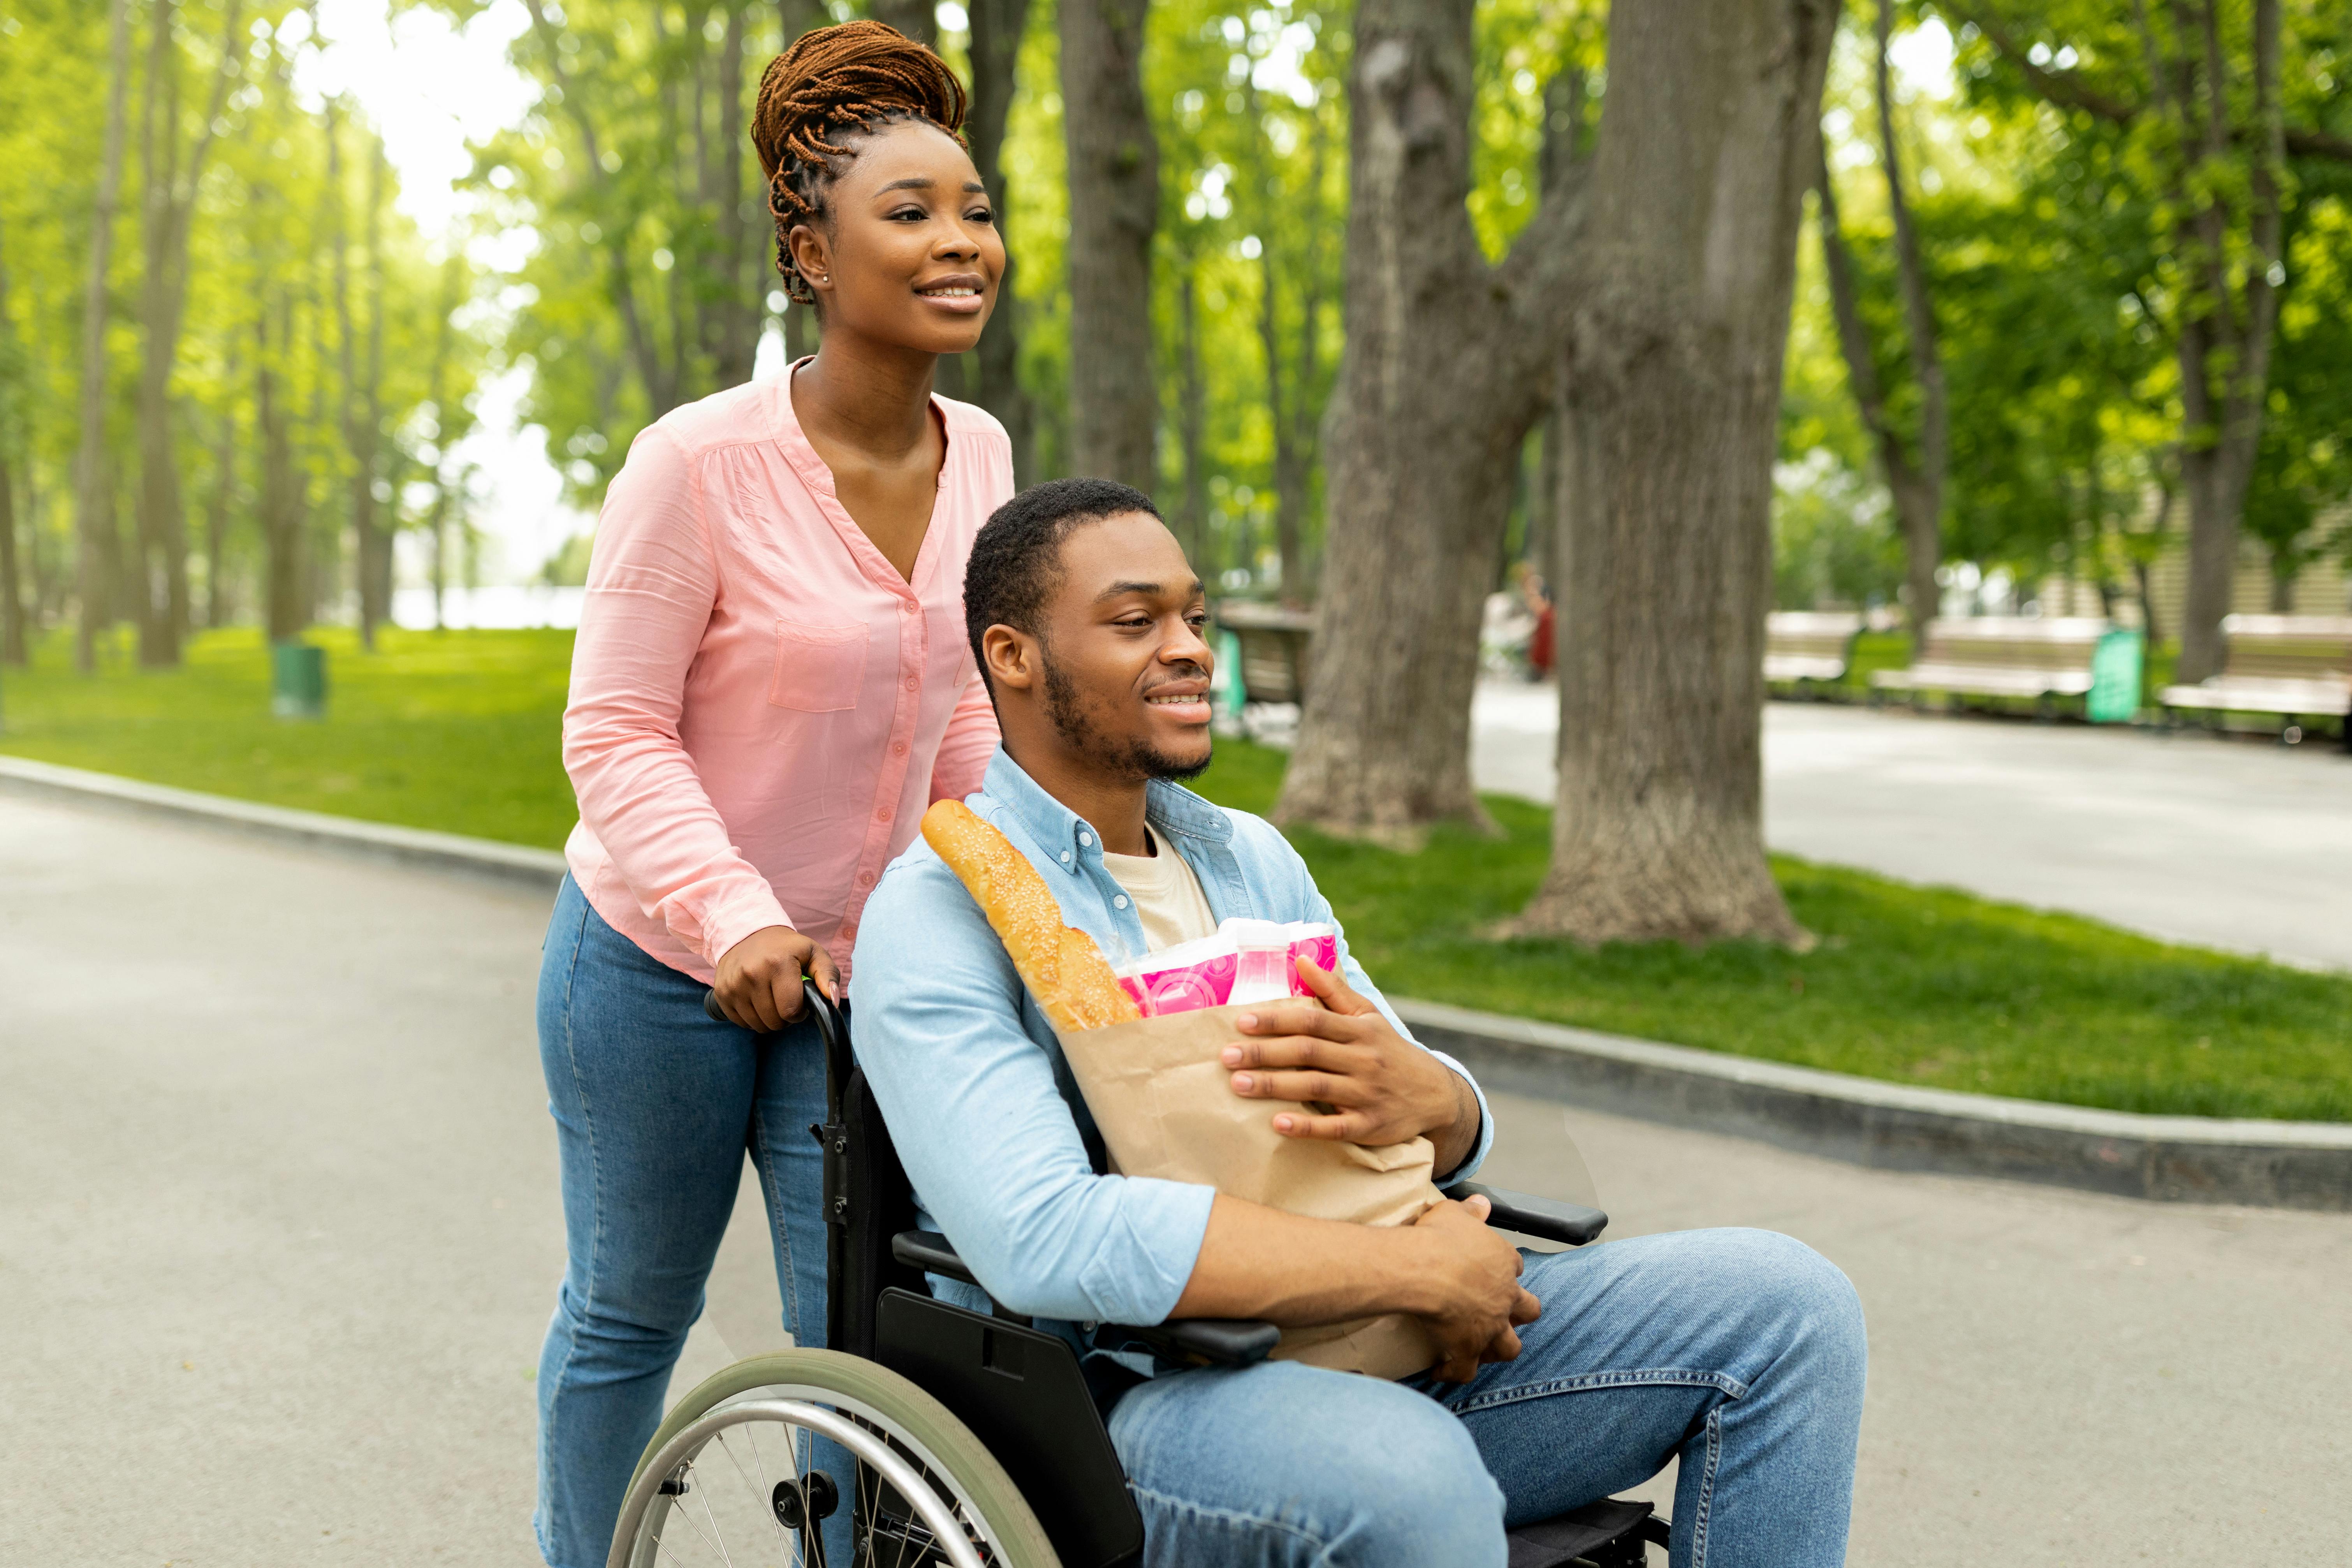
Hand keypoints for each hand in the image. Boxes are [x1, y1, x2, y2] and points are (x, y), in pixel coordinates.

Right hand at [713, 926, 839, 1032]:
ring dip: (768, 1018)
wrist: (746, 933)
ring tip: (771, 997)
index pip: (790, 1010)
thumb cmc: (785, 947)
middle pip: (774, 1022)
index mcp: (777, 963)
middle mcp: (751, 974)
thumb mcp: (813, 952)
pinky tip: (756, 998)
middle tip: (785, 998)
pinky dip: (752, 1017)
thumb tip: (832, 1000)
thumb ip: (828, 975)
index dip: (800, 1012)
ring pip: (758, 1026)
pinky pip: (741, 1023)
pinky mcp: (721, 993)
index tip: (800, 999)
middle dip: (785, 1016)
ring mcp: (733, 985)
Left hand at [1222, 957, 1478, 1158]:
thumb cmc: (1389, 1050)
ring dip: (1275, 1086)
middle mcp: (1364, 1059)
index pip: (1313, 1020)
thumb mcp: (1368, 1016)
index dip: (1277, 1020)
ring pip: (1315, 1087)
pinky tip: (1278, 1123)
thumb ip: (1333, 990)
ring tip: (1238, 1084)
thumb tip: (1300, 958)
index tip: (1242, 1021)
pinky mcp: (1369, 1126)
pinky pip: (1334, 1127)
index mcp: (1360, 1030)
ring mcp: (1367, 1094)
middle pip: (1308, 1052)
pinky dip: (1306, 1126)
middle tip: (1226, 1055)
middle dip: (1265, 1053)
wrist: (1435, 1095)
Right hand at [1408, 1194, 1542, 1381]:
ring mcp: (1489, 1326)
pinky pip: (1466, 1370)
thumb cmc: (1437, 1238)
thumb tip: (1482, 1203)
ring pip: (1510, 1347)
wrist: (1423, 1269)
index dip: (1506, 1269)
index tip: (1491, 1270)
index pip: (1515, 1266)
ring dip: (1500, 1348)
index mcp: (1503, 1262)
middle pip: (1528, 1310)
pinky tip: (1441, 1372)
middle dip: (1520, 1312)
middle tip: (1504, 1311)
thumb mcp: (1454, 1213)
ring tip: (1484, 1348)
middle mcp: (1504, 1297)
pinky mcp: (1468, 1349)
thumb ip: (1470, 1211)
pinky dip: (1454, 1373)